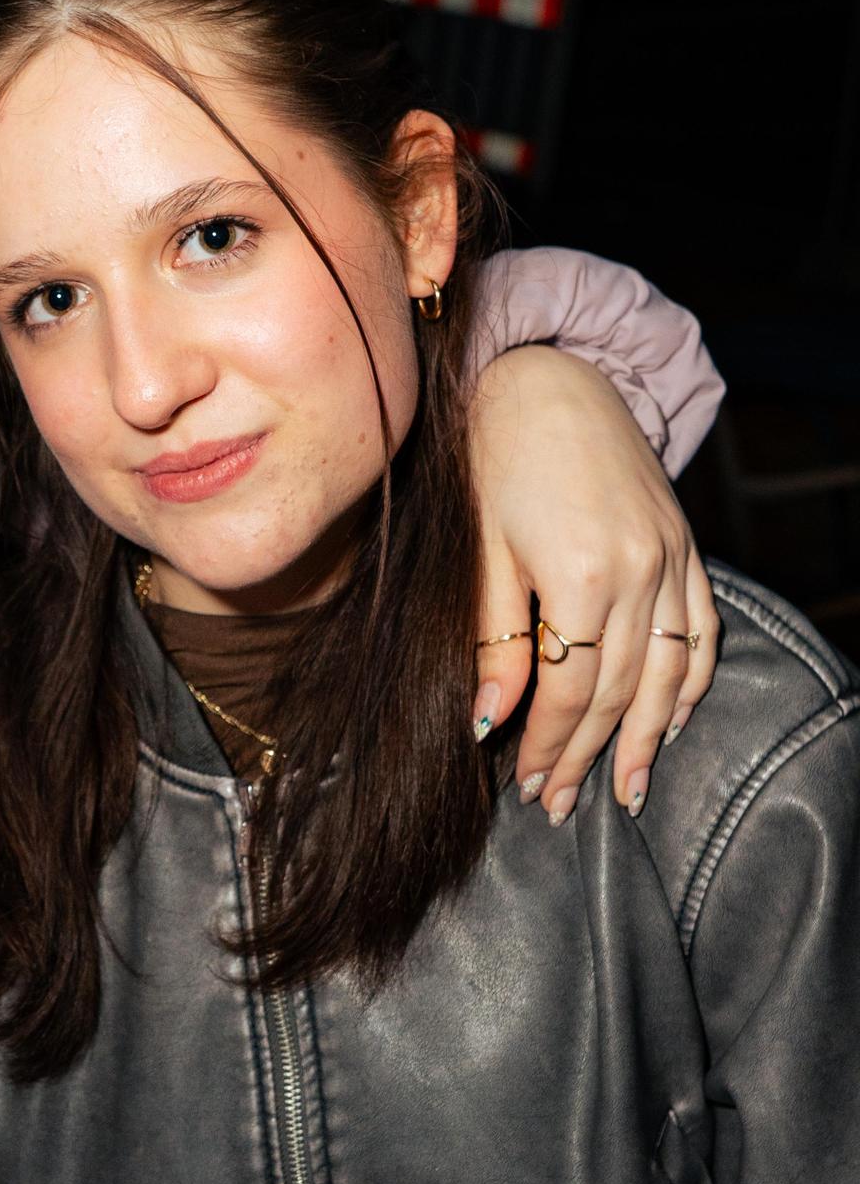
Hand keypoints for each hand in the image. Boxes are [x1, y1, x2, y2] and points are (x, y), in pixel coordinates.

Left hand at [468, 346, 718, 822]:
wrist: (547, 379)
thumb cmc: (495, 460)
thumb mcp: (480, 553)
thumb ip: (493, 641)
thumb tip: (490, 723)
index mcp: (582, 576)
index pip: (572, 691)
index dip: (551, 745)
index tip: (529, 785)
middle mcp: (640, 570)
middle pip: (621, 691)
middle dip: (591, 755)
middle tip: (563, 804)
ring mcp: (672, 557)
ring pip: (671, 671)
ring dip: (650, 736)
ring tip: (629, 788)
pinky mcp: (685, 543)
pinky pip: (704, 628)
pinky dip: (693, 679)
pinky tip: (676, 717)